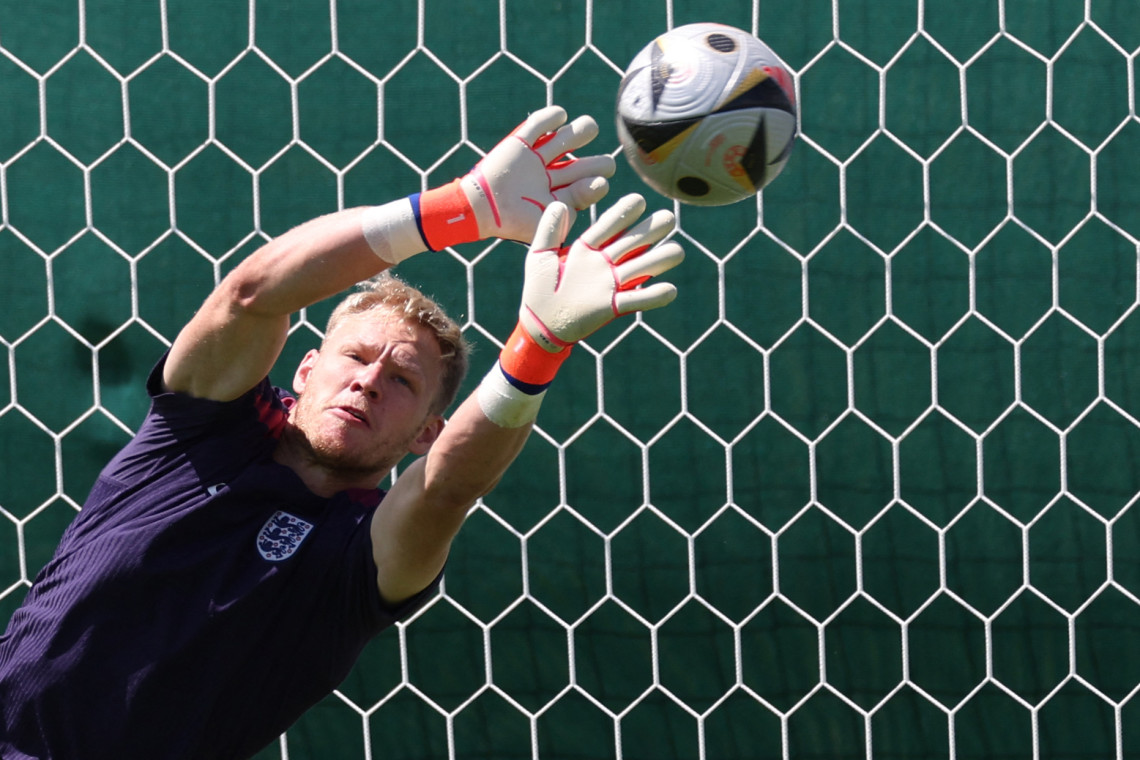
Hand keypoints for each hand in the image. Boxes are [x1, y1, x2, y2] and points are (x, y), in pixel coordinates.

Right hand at [460, 106, 615, 243]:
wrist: (480, 208)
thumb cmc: (513, 222)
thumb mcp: (545, 225)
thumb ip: (568, 215)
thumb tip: (596, 189)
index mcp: (555, 200)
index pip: (583, 191)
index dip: (595, 186)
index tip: (600, 184)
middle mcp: (548, 179)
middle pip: (579, 166)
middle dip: (595, 164)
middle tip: (607, 165)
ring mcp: (534, 160)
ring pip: (563, 141)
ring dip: (580, 133)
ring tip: (590, 128)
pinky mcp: (518, 143)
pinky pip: (537, 125)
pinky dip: (551, 117)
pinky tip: (562, 116)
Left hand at [518, 193, 683, 350]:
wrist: (539, 324)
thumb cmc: (538, 289)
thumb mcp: (539, 256)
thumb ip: (548, 231)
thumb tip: (559, 204)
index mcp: (588, 249)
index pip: (609, 226)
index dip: (624, 214)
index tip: (638, 200)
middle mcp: (604, 264)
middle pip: (633, 243)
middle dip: (650, 231)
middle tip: (666, 219)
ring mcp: (611, 285)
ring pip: (642, 268)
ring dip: (660, 260)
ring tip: (676, 252)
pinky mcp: (613, 306)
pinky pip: (637, 299)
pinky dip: (654, 296)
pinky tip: (669, 290)